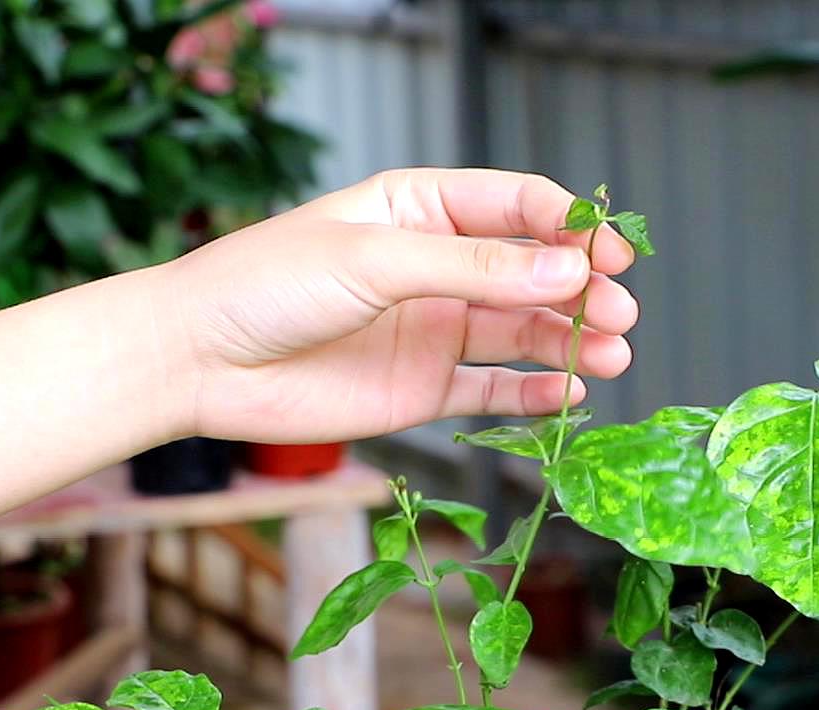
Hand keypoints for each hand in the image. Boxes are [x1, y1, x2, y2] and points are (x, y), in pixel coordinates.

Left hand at [160, 168, 640, 443]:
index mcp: (420, 208)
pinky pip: (495, 390)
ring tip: (614, 355)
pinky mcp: (422, 389)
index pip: (517, 206)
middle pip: (533, 272)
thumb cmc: (265, 285)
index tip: (607, 254)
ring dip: (572, 341)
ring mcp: (432, 329)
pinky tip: (572, 393)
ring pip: (524, 331)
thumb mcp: (374, 260)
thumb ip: (472, 269)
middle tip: (620, 312)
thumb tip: (565, 271)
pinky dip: (536, 393)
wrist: (198, 361)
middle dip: (583, 290)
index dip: (569, 227)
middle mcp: (435, 267)